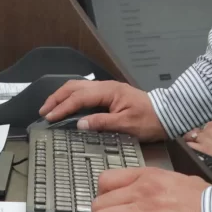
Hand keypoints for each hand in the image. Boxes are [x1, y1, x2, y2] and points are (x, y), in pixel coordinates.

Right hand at [38, 79, 165, 140]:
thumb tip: (79, 124)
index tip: (49, 117)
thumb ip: (101, 123)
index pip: (78, 98)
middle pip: (74, 87)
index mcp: (108, 91)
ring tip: (50, 107)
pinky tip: (67, 105)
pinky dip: (72, 97)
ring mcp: (107, 88)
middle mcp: (105, 86)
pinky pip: (85, 92)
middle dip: (57, 98)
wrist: (167, 114)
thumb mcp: (126, 125)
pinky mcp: (109, 94)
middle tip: (44, 111)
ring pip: (78, 87)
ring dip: (62, 96)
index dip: (62, 108)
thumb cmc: (148, 120)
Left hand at [91, 167, 211, 211]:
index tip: (111, 209)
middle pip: (98, 203)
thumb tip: (146, 194)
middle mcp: (142, 190)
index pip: (105, 180)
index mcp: (149, 176)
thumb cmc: (210, 202)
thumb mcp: (179, 181)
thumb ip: (157, 185)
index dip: (104, 198)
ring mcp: (145, 211)